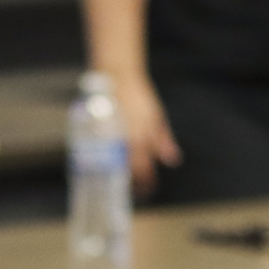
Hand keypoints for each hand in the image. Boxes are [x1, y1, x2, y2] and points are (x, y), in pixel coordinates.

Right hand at [107, 70, 181, 197]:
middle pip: (129, 172)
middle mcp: (125, 142)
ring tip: (121, 180)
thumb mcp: (156, 118)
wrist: (117, 78)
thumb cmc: (138, 97)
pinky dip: (105, 164)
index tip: (149, 190)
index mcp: (141, 140)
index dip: (147, 184)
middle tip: (135, 189)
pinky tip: (107, 167)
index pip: (145, 172)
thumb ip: (163, 141)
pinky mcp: (96, 134)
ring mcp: (109, 139)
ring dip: (120, 175)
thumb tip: (172, 160)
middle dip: (133, 183)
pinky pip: (100, 156)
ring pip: (115, 166)